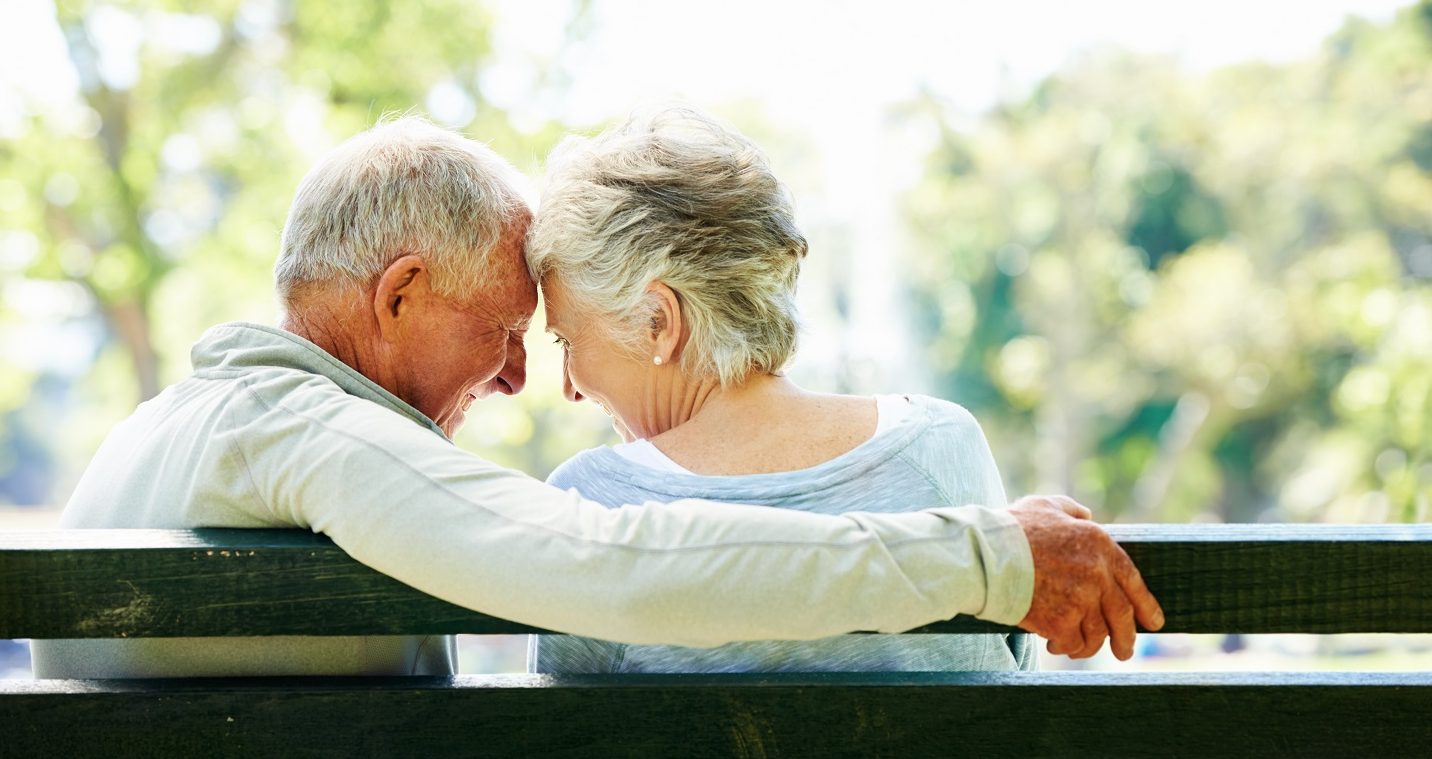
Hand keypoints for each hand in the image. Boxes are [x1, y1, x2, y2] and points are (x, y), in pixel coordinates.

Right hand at [1010, 495, 1163, 660]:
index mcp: (1099, 544)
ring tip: (1078, 647)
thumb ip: (1072, 511)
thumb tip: (1085, 515)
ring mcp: (1081, 600)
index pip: (1133, 580)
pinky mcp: (1061, 622)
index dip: (1146, 605)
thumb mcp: (1046, 505)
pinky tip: (1055, 645)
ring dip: (1090, 645)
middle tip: (1125, 652)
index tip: (1153, 622)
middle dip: (1126, 638)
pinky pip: (1072, 642)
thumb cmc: (1010, 529)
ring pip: (1097, 634)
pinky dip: (1066, 647)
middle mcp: (1097, 573)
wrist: (983, 554)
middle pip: (1121, 615)